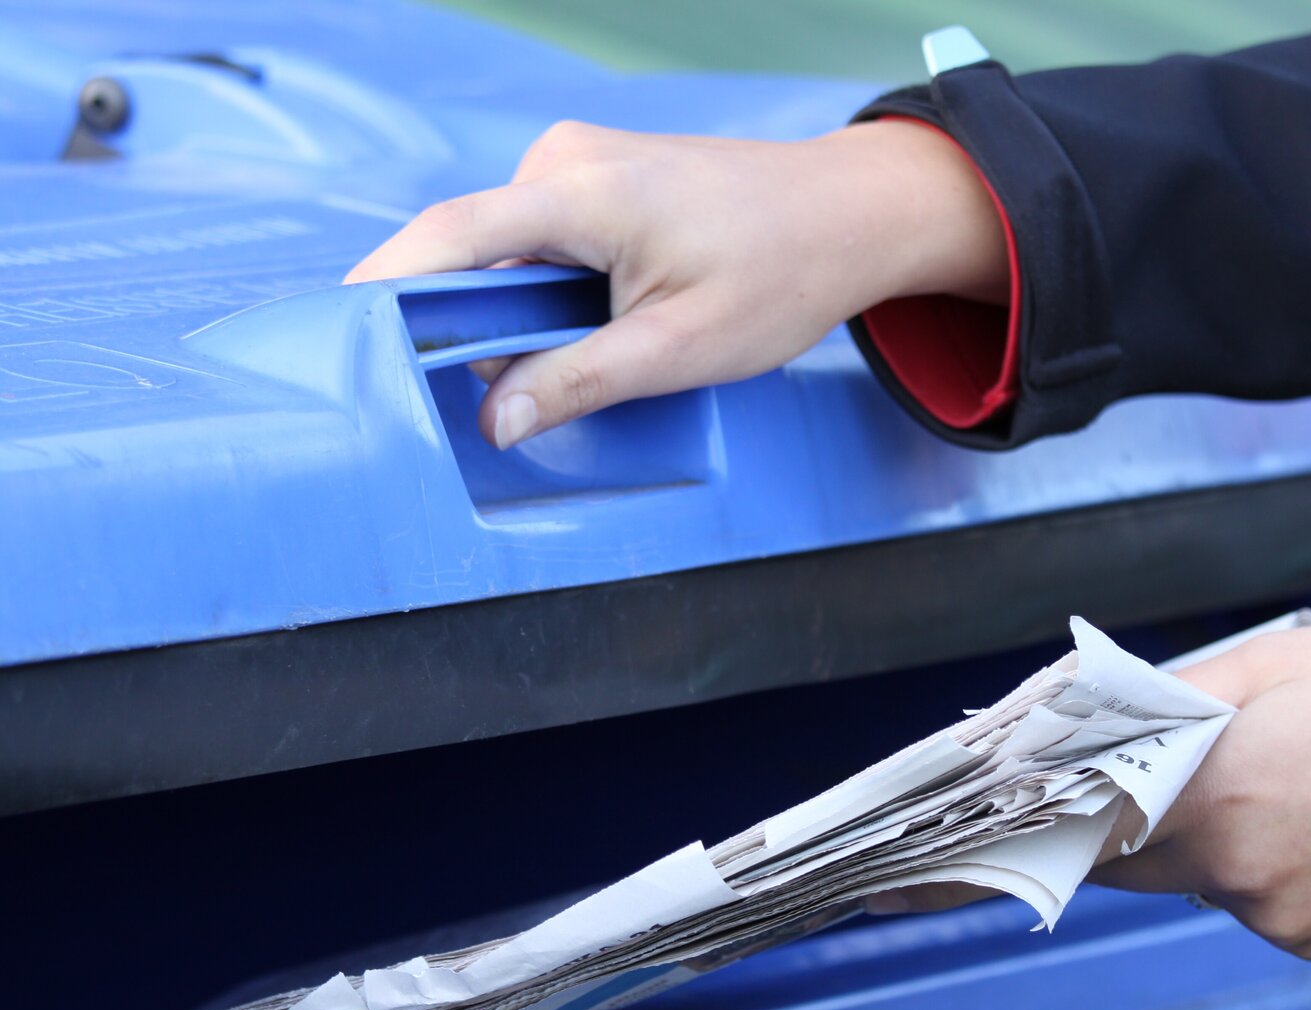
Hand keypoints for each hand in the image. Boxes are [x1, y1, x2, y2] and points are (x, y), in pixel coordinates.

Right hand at [346, 119, 1007, 447]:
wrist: (849, 214)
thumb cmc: (781, 273)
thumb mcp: (679, 348)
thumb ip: (579, 381)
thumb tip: (496, 419)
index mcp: (579, 193)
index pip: (449, 238)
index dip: (383, 287)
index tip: (333, 336)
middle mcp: (564, 160)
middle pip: (471, 255)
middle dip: (470, 329)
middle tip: (497, 398)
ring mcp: (578, 161)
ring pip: (506, 255)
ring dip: (518, 315)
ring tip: (585, 357)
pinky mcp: (596, 176)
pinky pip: (537, 242)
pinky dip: (544, 292)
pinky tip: (594, 328)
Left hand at [871, 621, 1310, 961]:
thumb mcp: (1293, 657)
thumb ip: (1179, 695)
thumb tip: (1090, 721)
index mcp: (1209, 790)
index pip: (1066, 823)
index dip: (998, 835)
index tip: (903, 872)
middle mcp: (1229, 871)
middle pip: (1127, 849)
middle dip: (1123, 809)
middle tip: (1148, 767)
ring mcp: (1275, 916)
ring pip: (1197, 872)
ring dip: (1209, 826)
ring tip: (1301, 768)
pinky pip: (1254, 898)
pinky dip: (1266, 858)